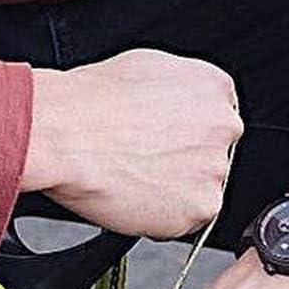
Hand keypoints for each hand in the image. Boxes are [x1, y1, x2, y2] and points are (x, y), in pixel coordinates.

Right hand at [22, 49, 241, 238]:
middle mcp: (224, 126)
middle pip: (212, 154)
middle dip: (185, 162)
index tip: (164, 139)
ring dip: (176, 191)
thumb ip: (179, 91)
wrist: (65, 135)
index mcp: (214, 87)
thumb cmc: (91, 102)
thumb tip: (178, 107)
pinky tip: (138, 196)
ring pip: (202, 189)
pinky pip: (189, 220)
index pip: (215, 118)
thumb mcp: (146, 68)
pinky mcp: (202, 207)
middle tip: (146, 160)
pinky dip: (166, 217)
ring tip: (136, 176)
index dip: (184, 133)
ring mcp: (215, 169)